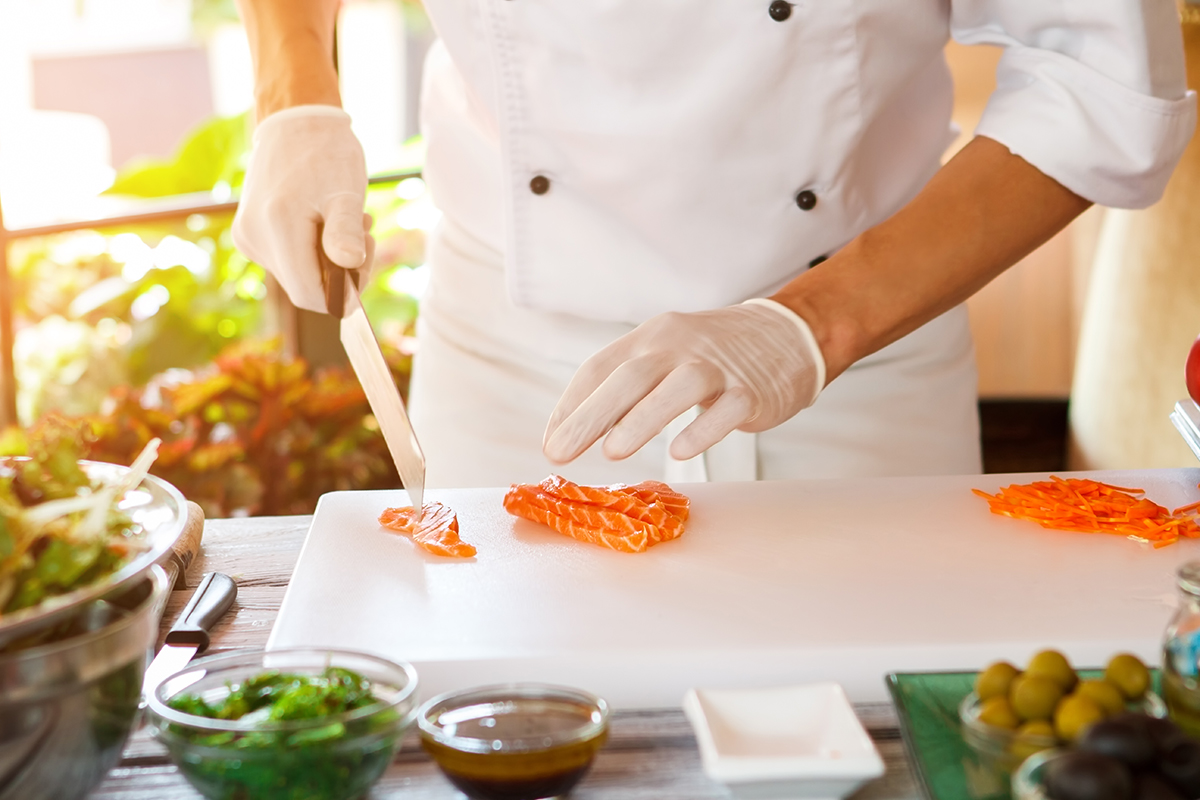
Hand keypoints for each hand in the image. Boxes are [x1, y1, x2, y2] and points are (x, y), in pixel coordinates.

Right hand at [232, 105, 373, 312]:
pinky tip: (323, 222)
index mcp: (275, 227)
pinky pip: (286, 259)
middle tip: (363, 233)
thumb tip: (349, 265)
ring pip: (296, 273)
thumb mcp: (346, 192)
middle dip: (338, 271)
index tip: (365, 266)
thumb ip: (345, 231)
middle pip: (303, 286)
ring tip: (346, 221)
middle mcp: (253, 237)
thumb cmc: (326, 153)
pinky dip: (310, 250)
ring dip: (327, 259)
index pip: (309, 294)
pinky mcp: (248, 234)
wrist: (294, 122)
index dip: (341, 295)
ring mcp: (247, 236)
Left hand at [542, 299, 826, 462]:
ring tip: (612, 452)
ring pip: (679, 386)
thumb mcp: (665, 358)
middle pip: (631, 375)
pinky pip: (728, 407)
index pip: (601, 367)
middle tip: (561, 452)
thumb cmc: (712, 356)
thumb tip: (573, 432)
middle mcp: (680, 345)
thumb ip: (624, 390)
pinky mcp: (753, 390)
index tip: (551, 442)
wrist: (788, 334)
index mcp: (651, 338)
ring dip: (642, 419)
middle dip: (592, 415)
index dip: (572, 405)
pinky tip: (681, 451)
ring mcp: (719, 366)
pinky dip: (704, 428)